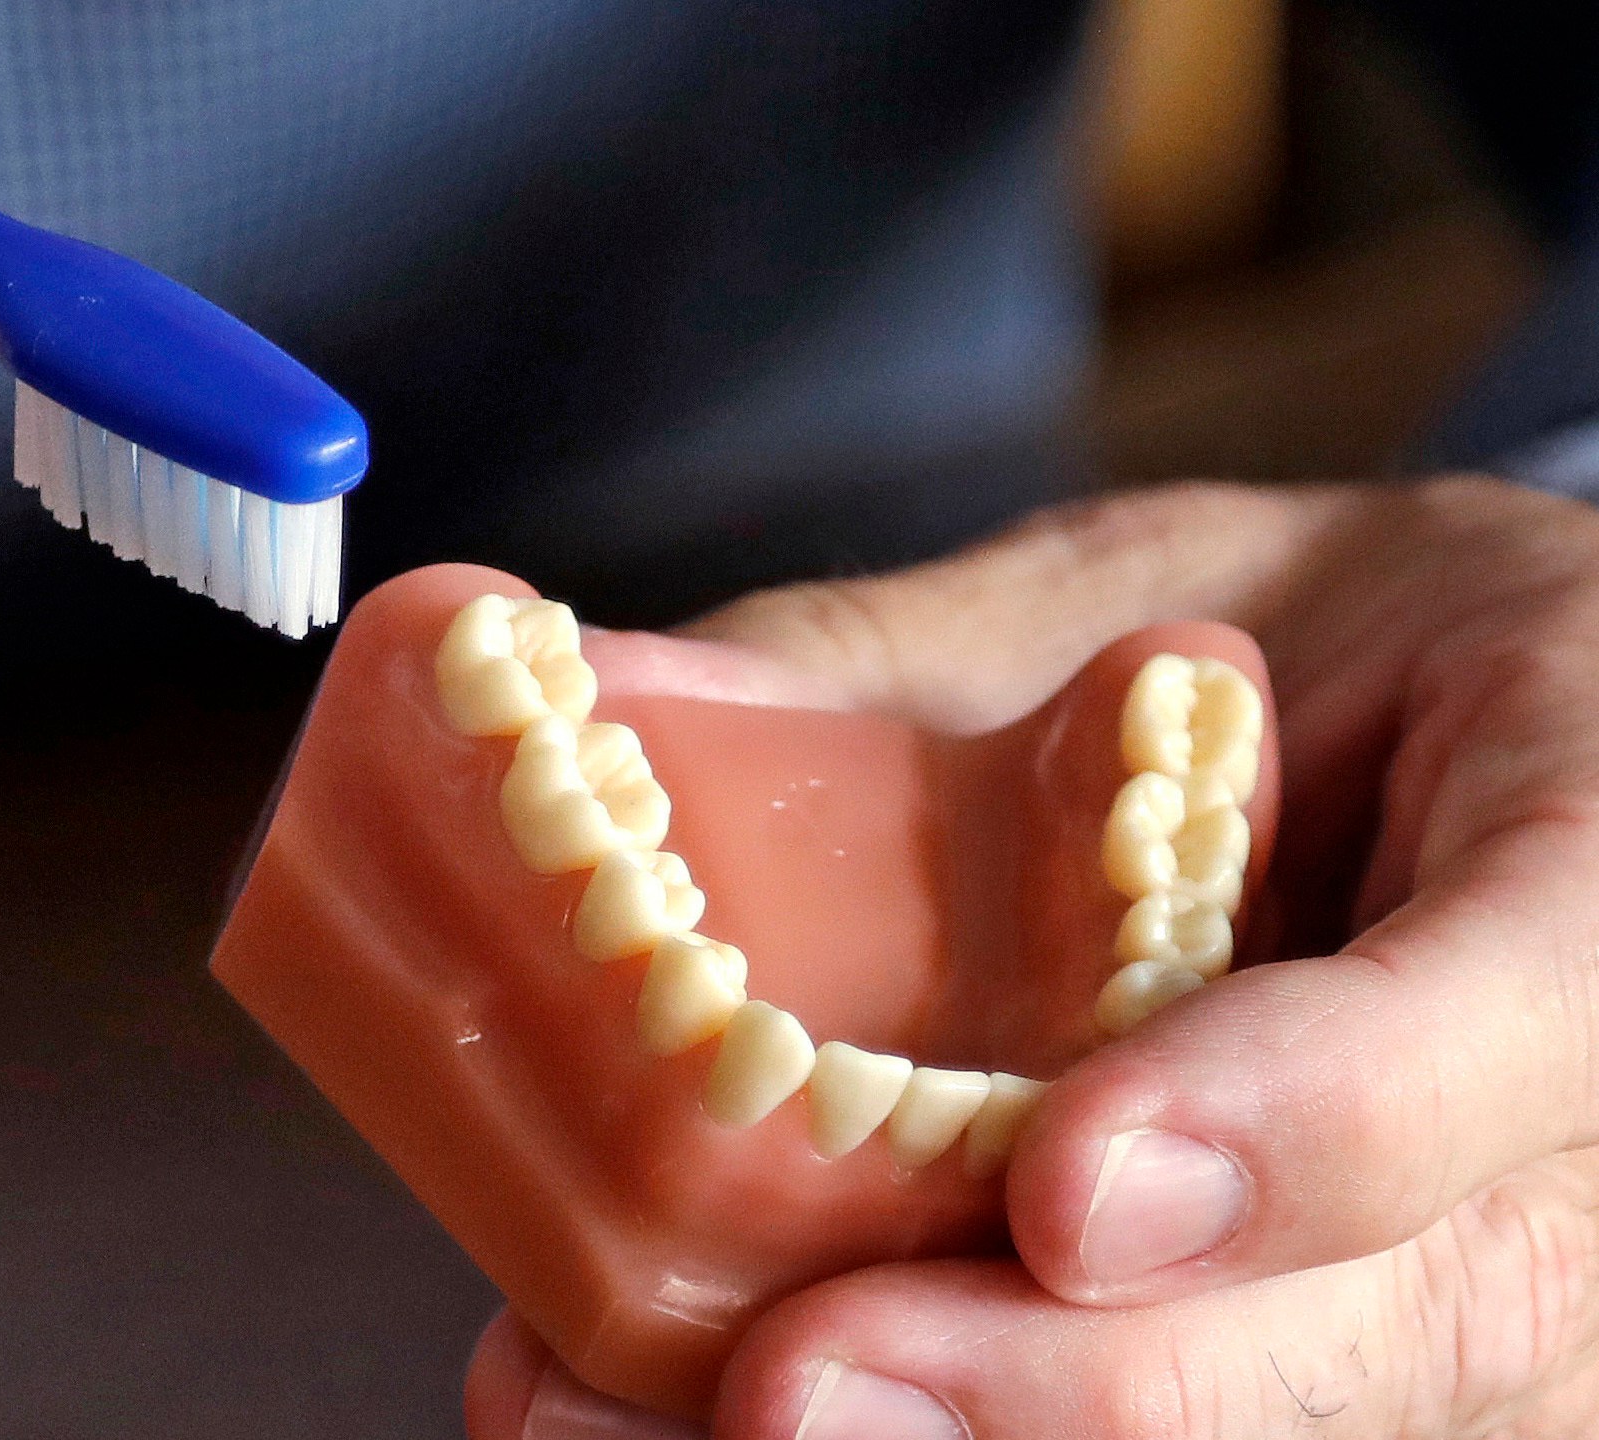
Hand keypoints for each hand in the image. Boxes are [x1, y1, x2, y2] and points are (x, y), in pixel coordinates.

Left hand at [466, 478, 1598, 1438]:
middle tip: (791, 1391)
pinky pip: (1222, 1439)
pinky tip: (727, 1426)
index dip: (1307, 1122)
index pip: (1532, 1008)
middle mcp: (1590, 1139)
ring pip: (1305, 1432)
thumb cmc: (1336, 651)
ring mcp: (1513, 1288)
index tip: (1063, 1185)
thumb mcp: (1162, 584)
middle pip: (1404, 1321)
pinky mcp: (1385, 1367)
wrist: (1492, 756)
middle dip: (1081, 1390)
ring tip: (645, 1428)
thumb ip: (917, 666)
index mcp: (1594, 854)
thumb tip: (584, 710)